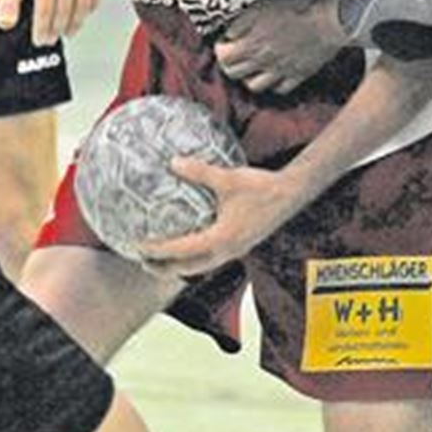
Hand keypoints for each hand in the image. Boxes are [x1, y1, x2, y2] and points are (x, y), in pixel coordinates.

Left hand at [30, 0, 105, 44]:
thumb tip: (2, 19)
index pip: (47, 10)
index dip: (44, 29)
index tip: (41, 38)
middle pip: (66, 10)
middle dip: (57, 30)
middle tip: (50, 38)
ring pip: (84, 4)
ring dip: (75, 22)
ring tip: (67, 30)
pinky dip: (91, 5)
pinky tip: (85, 11)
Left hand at [139, 157, 304, 276]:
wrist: (291, 195)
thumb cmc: (261, 188)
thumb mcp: (228, 178)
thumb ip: (199, 172)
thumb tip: (173, 163)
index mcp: (220, 239)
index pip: (181, 251)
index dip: (158, 250)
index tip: (139, 246)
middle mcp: (226, 251)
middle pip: (188, 269)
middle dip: (165, 268)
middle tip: (143, 261)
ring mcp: (235, 252)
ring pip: (201, 267)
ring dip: (180, 266)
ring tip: (162, 259)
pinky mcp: (240, 246)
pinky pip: (212, 259)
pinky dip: (195, 258)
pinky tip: (191, 245)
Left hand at [214, 0, 345, 94]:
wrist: (327, 23)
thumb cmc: (295, 10)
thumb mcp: (261, 8)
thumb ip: (240, 23)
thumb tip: (228, 34)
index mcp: (252, 45)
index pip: (224, 58)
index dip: (221, 50)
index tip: (224, 43)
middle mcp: (262, 62)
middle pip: (235, 74)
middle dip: (230, 65)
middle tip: (234, 56)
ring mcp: (280, 72)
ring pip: (255, 86)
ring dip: (249, 77)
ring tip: (252, 67)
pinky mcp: (298, 76)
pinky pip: (280, 89)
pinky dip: (274, 84)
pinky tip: (275, 74)